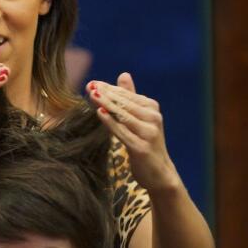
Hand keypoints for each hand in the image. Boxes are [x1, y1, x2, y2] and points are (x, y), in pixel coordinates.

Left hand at [88, 72, 181, 193]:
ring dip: (107, 104)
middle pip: (124, 103)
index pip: (127, 95)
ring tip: (92, 95)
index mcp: (152, 108)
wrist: (159, 173)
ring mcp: (149, 133)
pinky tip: (100, 113)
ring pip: (123, 115)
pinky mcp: (141, 148)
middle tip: (89, 86)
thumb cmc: (145, 143)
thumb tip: (123, 74)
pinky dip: (111, 122)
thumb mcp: (139, 118)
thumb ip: (131, 98)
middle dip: (106, 94)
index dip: (109, 88)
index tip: (92, 83)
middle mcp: (153, 118)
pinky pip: (123, 132)